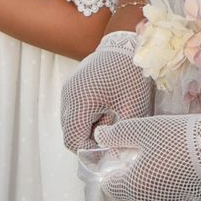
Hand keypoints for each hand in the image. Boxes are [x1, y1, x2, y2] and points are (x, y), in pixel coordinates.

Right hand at [61, 31, 154, 150]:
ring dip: (88, 128)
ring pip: (71, 122)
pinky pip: (74, 110)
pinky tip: (107, 110)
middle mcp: (67, 96)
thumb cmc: (131, 74)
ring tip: (111, 120)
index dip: (90, 151)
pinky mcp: (72, 86)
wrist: (127, 42)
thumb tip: (116, 158)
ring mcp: (68, 90)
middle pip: (70, 133)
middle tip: (112, 138)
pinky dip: (87, 117)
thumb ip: (122, 134)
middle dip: (89, 141)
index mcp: (79, 102)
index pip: (73, 141)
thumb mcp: (132, 107)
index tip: (110, 150)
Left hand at [95, 113, 200, 200]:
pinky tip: (182, 168)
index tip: (125, 152)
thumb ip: (117, 134)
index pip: (109, 185)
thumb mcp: (144, 129)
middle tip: (149, 149)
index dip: (113, 167)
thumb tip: (99, 136)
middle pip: (130, 190)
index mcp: (133, 187)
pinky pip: (170, 198)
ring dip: (153, 180)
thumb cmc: (178, 138)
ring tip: (168, 156)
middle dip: (134, 173)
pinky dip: (171, 186)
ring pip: (151, 194)